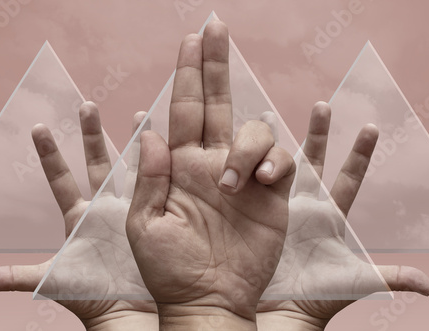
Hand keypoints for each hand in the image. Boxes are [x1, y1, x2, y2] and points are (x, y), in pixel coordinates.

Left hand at [0, 102, 157, 330]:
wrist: (125, 310)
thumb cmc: (89, 294)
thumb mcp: (51, 280)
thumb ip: (18, 277)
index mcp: (78, 216)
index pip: (60, 179)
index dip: (49, 155)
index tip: (38, 128)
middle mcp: (103, 206)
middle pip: (96, 163)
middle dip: (92, 134)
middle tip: (87, 105)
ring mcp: (129, 208)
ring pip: (131, 167)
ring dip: (135, 141)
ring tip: (140, 115)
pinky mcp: (152, 214)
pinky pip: (157, 183)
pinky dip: (162, 163)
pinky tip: (167, 143)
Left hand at [125, 20, 295, 329]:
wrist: (209, 300)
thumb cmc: (171, 270)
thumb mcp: (146, 228)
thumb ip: (148, 180)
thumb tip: (151, 134)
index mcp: (179, 166)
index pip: (183, 107)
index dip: (187, 72)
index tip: (192, 37)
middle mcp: (212, 162)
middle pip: (216, 101)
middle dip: (214, 63)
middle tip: (215, 25)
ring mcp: (244, 176)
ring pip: (255, 131)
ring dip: (247, 146)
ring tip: (233, 182)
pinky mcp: (273, 194)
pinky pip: (282, 160)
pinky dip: (275, 163)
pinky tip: (262, 183)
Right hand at [257, 102, 428, 330]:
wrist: (279, 308)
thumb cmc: (317, 295)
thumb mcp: (356, 282)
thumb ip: (391, 278)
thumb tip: (428, 287)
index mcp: (332, 214)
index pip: (350, 178)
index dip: (360, 154)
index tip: (371, 128)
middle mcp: (306, 203)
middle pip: (314, 159)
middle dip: (319, 132)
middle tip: (323, 104)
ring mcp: (280, 204)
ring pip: (280, 163)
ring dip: (276, 141)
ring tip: (268, 116)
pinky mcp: (256, 209)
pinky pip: (251, 178)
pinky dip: (246, 158)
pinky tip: (239, 140)